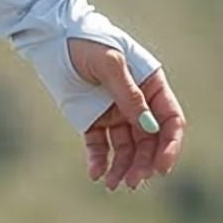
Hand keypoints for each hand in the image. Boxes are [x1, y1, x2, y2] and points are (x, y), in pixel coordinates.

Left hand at [67, 39, 185, 191]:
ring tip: (113, 185)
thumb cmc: (86, 41)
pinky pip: (100, 145)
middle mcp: (137, 102)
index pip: (170, 120)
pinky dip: (99, 161)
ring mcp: (115, 112)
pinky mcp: (93, 120)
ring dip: (123, 168)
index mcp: (151, 85)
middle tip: (134, 182)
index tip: (162, 167)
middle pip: (149, 141)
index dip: (170, 145)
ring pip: (126, 148)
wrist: (52, 36)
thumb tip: (149, 126)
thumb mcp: (110, 63)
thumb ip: (129, 94)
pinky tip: (96, 174)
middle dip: (144, 164)